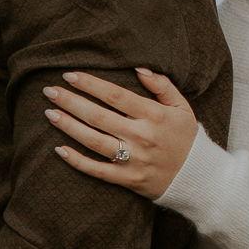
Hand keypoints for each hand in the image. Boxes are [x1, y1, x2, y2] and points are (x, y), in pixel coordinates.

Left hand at [44, 69, 198, 198]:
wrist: (198, 178)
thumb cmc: (187, 138)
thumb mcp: (182, 107)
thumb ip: (162, 86)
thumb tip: (138, 68)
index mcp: (154, 115)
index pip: (115, 95)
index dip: (91, 84)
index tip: (70, 76)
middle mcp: (141, 136)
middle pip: (99, 116)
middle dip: (71, 101)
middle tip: (50, 91)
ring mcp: (133, 160)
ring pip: (94, 141)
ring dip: (69, 126)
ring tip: (50, 113)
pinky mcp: (128, 179)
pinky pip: (97, 170)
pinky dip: (77, 161)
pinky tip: (59, 149)